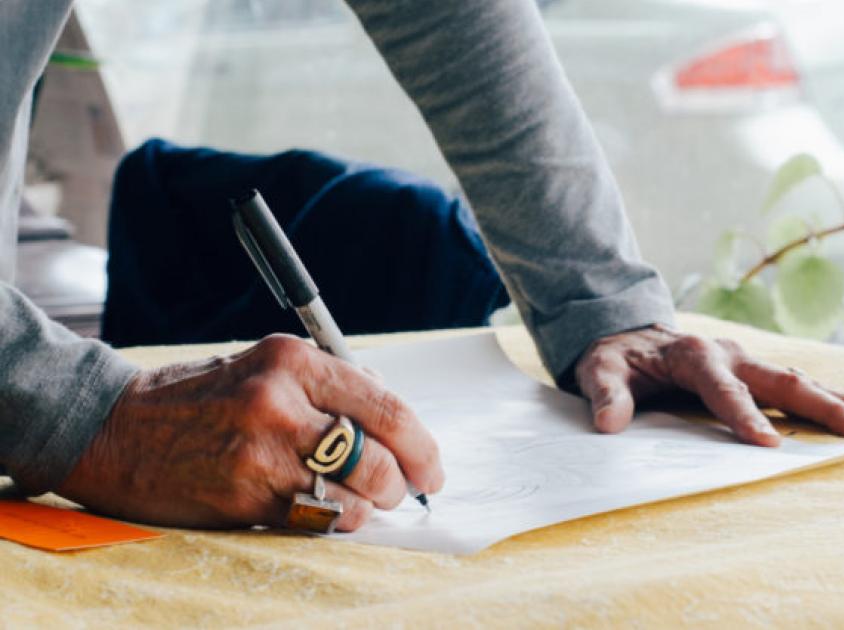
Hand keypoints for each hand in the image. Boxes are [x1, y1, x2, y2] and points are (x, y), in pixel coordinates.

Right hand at [57, 335, 443, 531]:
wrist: (113, 430)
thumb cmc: (199, 397)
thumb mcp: (265, 366)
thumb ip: (330, 385)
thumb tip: (393, 417)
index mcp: (293, 360)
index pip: (386, 405)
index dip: (422, 444)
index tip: (432, 466)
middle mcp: (280, 402)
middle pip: (378, 457)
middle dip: (402, 483)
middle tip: (402, 490)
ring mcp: (261, 454)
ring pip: (354, 496)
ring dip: (369, 506)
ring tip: (361, 500)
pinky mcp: (244, 497)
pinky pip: (317, 520)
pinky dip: (335, 521)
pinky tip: (327, 511)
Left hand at [574, 326, 843, 445]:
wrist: (625, 334)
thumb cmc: (614, 357)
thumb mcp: (598, 370)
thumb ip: (605, 394)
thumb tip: (609, 423)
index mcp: (695, 355)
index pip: (724, 390)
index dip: (745, 416)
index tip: (769, 444)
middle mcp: (729, 354)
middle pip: (781, 381)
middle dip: (822, 406)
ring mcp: (745, 361)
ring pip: (799, 381)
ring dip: (839, 401)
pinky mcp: (753, 371)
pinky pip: (796, 385)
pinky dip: (833, 396)